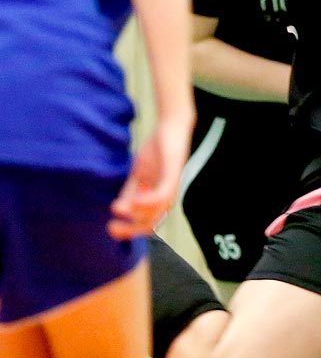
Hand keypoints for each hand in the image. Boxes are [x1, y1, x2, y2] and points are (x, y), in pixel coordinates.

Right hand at [108, 117, 191, 238]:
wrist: (172, 128)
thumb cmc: (158, 152)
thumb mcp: (140, 175)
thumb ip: (131, 192)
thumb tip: (118, 209)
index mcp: (158, 199)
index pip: (146, 223)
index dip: (129, 230)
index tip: (110, 229)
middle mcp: (166, 197)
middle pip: (151, 222)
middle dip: (131, 229)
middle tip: (111, 228)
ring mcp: (171, 186)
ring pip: (157, 211)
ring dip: (137, 214)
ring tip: (118, 211)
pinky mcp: (173, 174)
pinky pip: (163, 193)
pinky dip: (148, 200)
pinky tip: (134, 200)